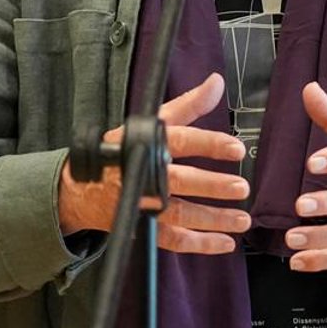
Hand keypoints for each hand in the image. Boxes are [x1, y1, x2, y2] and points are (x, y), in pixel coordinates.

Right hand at [57, 72, 251, 253]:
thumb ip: (189, 104)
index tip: (235, 147)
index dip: (208, 143)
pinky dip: (199, 244)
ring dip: (212, 219)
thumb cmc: (124, 149)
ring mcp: (143, 204)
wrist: (84, 186)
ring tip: (242, 218)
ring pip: (178, 214)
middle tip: (241, 187)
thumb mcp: (154, 121)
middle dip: (211, 185)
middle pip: (179, 181)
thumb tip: (216, 83)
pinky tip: (225, 242)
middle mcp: (144, 174)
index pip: (179, 140)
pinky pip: (172, 240)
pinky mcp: (143, 227)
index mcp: (147, 144)